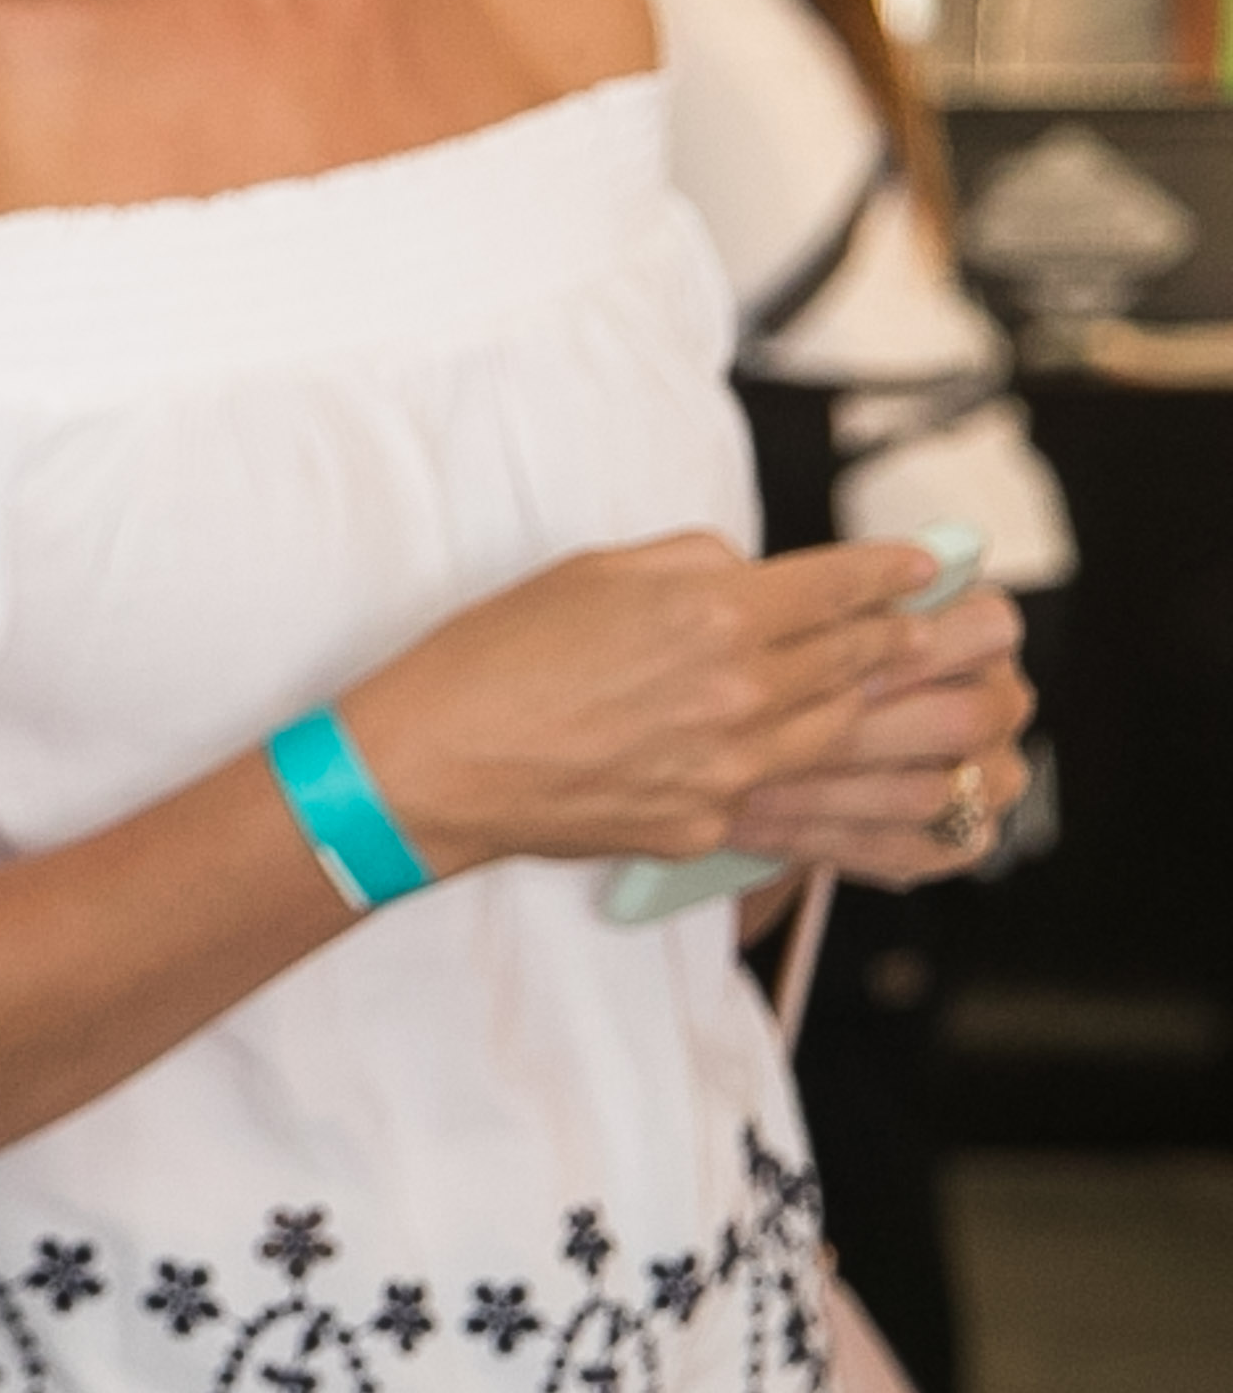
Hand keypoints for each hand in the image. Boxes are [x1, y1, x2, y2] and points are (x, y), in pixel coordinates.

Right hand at [343, 535, 987, 876]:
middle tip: (963, 628)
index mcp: (713, 614)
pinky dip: (824, 783)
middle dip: (919, 639)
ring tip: (931, 698)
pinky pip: (789, 800)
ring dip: (894, 712)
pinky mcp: (706, 826)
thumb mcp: (592, 573)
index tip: (926, 568)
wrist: (428, 767)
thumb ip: (692, 566)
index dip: (893, 574)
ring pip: (847, 736)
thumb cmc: (491, 659)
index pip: (839, 587)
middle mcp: (740, 694)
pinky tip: (857, 775)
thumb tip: (749, 577)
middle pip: (862, 662)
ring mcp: (731, 771)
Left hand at [729, 578, 1035, 884]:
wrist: (768, 743)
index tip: (830, 661)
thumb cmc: (787, 660)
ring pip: (923, 793)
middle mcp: (1002, 703)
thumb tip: (747, 575)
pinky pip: (903, 849)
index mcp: (983, 631)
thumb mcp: (788, 613)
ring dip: (824, 792)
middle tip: (770, 734)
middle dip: (859, 730)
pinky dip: (819, 838)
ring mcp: (992, 778)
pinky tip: (750, 825)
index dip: (911, 646)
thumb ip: (800, 594)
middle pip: (961, 720)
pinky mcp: (961, 839)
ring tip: (740, 785)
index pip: (987, 627)